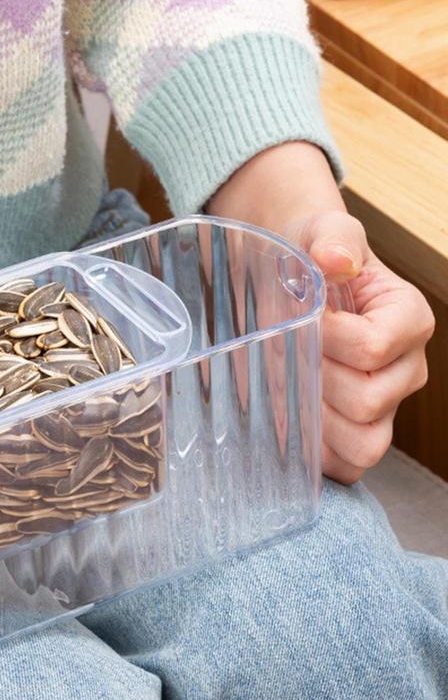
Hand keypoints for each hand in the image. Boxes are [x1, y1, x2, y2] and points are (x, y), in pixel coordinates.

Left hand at [207, 142, 434, 482]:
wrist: (295, 281)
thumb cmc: (313, 258)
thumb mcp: (322, 233)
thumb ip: (332, 240)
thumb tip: (334, 260)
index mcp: (407, 320)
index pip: (372, 349)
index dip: (326, 339)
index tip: (304, 318)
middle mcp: (405, 368)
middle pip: (367, 402)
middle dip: (316, 380)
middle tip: (291, 354)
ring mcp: (384, 406)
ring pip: (364, 445)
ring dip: (317, 423)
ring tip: (291, 387)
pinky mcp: (357, 431)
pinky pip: (348, 466)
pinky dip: (319, 455)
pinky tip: (292, 423)